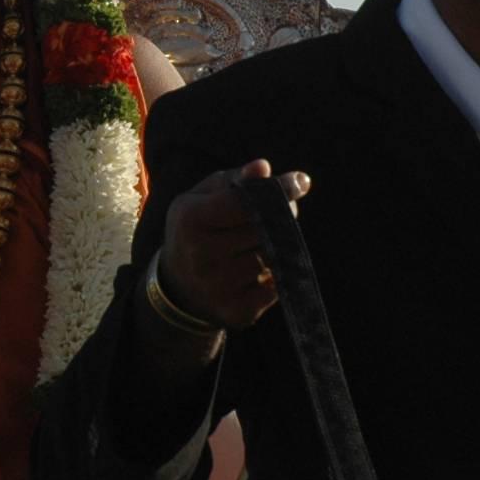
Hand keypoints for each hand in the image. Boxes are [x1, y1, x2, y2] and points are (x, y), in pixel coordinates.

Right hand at [155, 160, 309, 331]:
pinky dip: (274, 274)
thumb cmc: (197, 229)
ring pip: (271, 257)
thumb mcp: (203, 198)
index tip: (301, 181)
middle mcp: (201, 255)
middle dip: (281, 216)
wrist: (177, 287)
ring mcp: (218, 287)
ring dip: (277, 246)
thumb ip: (235, 180)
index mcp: (190, 220)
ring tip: (264, 240)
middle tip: (284, 209)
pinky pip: (275, 286)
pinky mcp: (237, 311)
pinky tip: (260, 268)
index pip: (244, 202)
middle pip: (263, 229)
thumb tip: (263, 168)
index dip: (277, 190)